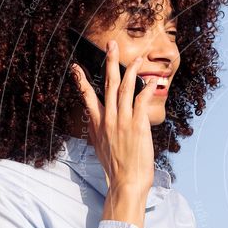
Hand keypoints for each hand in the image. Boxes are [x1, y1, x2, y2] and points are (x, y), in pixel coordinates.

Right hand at [71, 39, 158, 197]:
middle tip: (112, 45)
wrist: (125, 182)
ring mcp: (122, 121)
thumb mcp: (100, 148)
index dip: (81, 81)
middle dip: (110, 62)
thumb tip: (100, 124)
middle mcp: (108, 119)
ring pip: (125, 88)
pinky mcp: (137, 126)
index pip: (87, 97)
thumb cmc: (116, 169)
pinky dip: (146, 89)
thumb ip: (100, 132)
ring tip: (137, 58)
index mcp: (97, 125)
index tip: (76, 67)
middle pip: (108, 85)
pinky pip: (141, 101)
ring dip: (131, 70)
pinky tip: (152, 80)